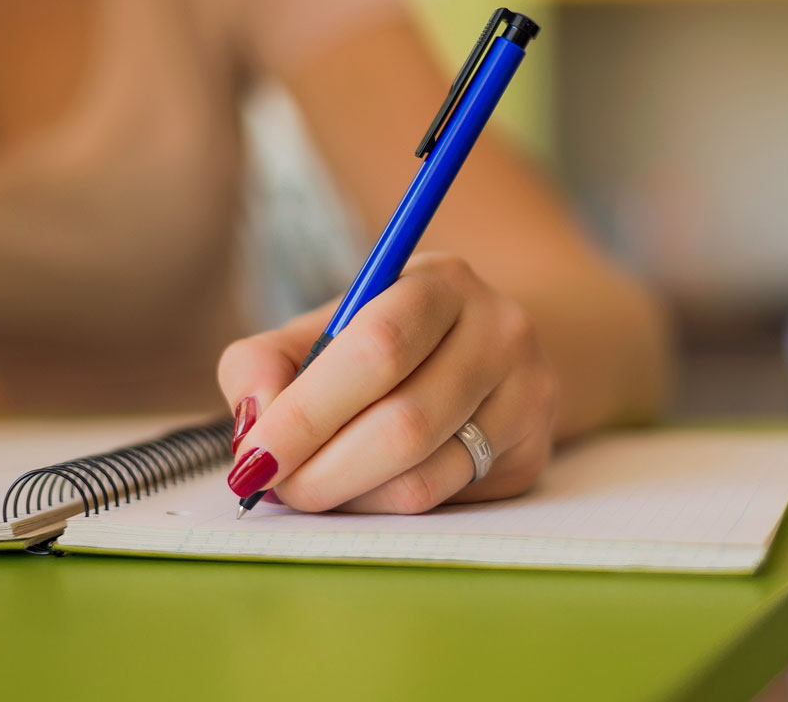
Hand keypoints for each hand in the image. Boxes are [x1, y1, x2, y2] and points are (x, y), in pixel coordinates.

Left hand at [217, 253, 557, 513]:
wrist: (487, 350)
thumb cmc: (386, 342)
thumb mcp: (322, 329)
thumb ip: (263, 364)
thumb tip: (253, 429)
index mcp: (441, 282)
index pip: (377, 347)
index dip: (308, 412)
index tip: (253, 458)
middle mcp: (500, 330)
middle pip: (405, 423)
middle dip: (322, 470)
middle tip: (276, 488)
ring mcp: (528, 393)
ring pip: (424, 476)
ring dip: (350, 497)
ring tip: (315, 485)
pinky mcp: (534, 451)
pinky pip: (445, 500)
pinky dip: (384, 505)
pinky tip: (365, 486)